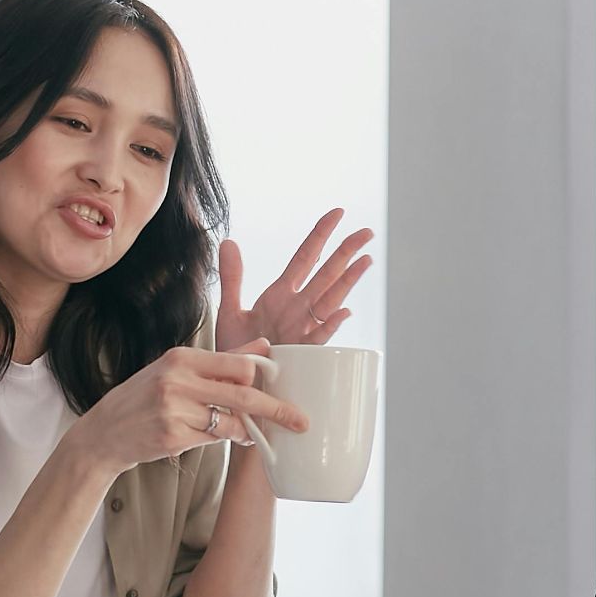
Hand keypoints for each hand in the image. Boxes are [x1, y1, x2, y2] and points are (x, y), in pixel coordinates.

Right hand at [70, 344, 308, 474]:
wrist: (104, 433)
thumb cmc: (143, 398)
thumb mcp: (177, 370)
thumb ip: (222, 361)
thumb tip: (264, 347)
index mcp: (181, 358)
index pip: (239, 365)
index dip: (262, 378)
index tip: (280, 387)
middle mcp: (177, 381)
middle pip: (244, 395)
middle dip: (276, 409)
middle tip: (299, 421)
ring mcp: (174, 410)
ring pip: (231, 422)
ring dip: (245, 430)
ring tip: (247, 433)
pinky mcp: (173, 437)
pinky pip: (213, 439)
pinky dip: (219, 440)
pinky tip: (211, 437)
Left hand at [216, 208, 372, 350]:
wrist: (231, 383)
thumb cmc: (234, 348)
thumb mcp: (230, 310)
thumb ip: (233, 277)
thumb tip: (228, 241)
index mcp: (280, 295)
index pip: (305, 258)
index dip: (320, 236)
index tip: (337, 213)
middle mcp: (296, 309)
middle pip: (326, 275)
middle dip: (346, 253)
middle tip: (367, 232)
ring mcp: (301, 330)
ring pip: (329, 301)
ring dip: (347, 282)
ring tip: (365, 260)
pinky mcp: (300, 353)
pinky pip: (318, 338)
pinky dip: (330, 325)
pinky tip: (343, 311)